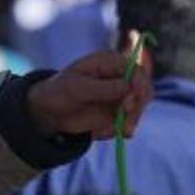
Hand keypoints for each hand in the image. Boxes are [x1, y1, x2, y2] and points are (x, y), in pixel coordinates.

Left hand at [26, 45, 153, 139]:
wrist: (50, 112)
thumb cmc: (59, 91)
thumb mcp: (77, 88)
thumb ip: (104, 88)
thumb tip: (128, 87)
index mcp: (110, 62)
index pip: (136, 69)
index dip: (139, 83)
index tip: (131, 99)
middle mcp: (120, 77)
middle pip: (144, 88)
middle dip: (138, 104)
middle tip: (124, 114)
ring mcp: (121, 96)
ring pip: (140, 107)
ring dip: (131, 119)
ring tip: (117, 129)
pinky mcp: (119, 113)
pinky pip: (130, 123)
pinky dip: (122, 129)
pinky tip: (104, 131)